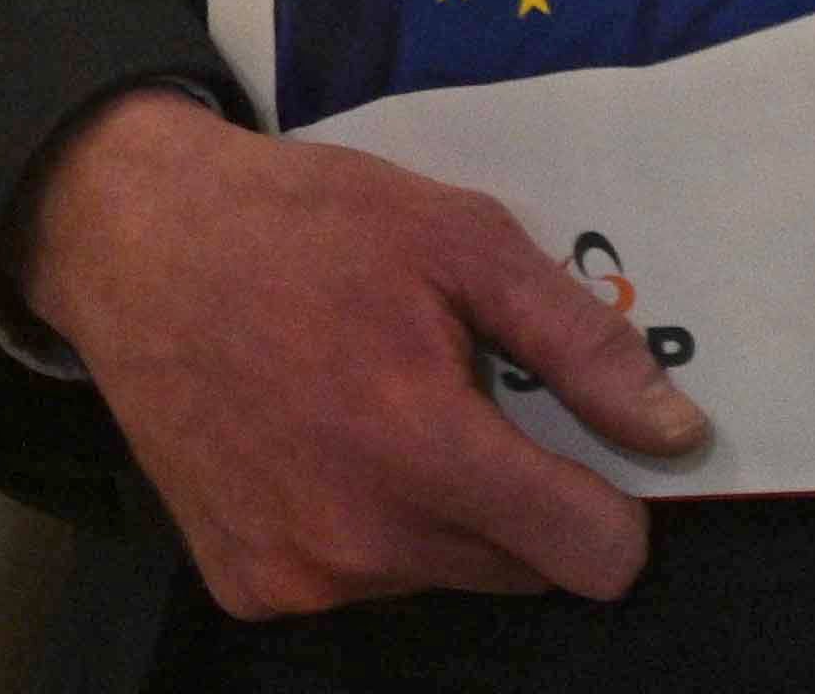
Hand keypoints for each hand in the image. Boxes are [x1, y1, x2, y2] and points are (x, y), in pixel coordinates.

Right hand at [13, 85, 709, 614]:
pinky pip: (358, 580)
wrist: (137, 246)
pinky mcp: (248, 589)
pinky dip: (363, 526)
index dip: (616, 510)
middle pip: (519, 567)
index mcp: (423, 449)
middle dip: (521, 496)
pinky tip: (321, 443)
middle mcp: (362, 540)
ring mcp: (298, 577)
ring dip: (439, 511)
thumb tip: (677, 433)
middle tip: (465, 398)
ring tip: (380, 406)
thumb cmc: (309, 226)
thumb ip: (579, 345)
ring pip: (440, 573)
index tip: (595, 455)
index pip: (588, 557)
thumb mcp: (462, 240)